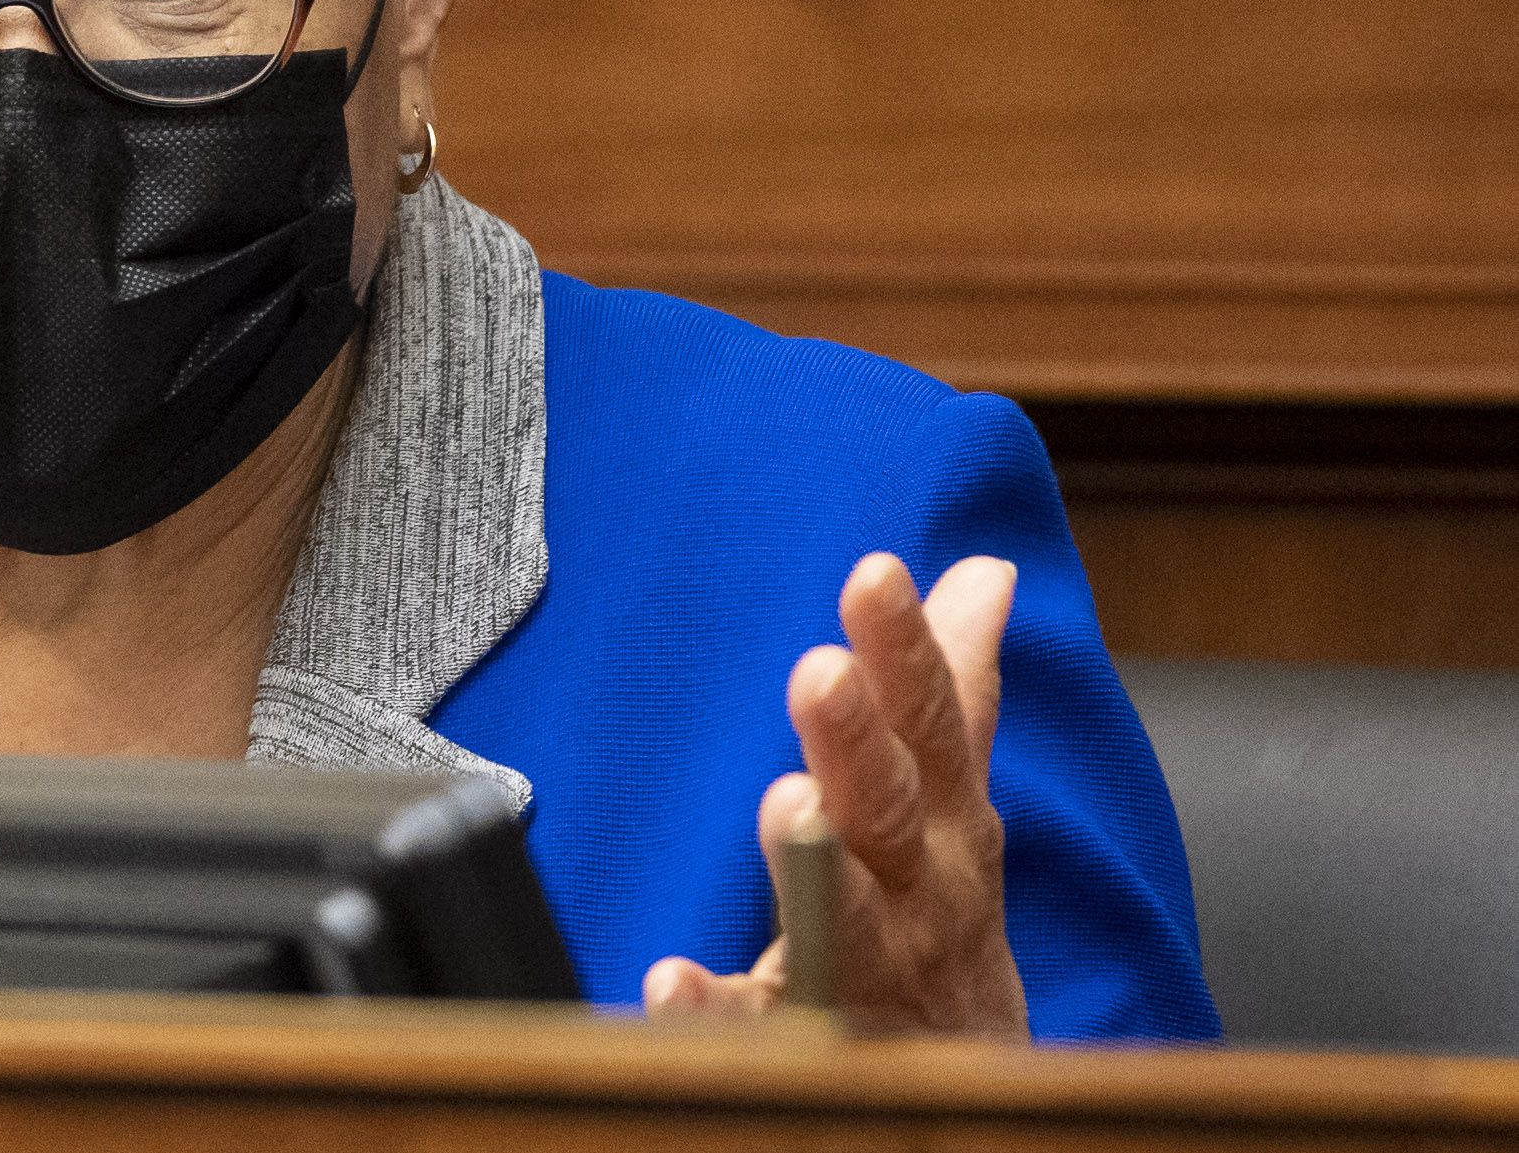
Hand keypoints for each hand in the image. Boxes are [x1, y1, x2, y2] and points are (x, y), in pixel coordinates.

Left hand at [644, 552, 1029, 1036]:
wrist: (966, 1081)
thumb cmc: (942, 919)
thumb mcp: (957, 805)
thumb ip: (955, 694)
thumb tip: (982, 571)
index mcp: (945, 824)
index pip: (931, 721)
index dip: (906, 649)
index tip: (874, 571)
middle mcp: (918, 893)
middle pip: (889, 807)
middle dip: (859, 740)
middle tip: (820, 672)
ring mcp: (871, 974)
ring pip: (846, 919)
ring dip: (816, 862)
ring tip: (787, 802)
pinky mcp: (813, 1046)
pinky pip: (759, 1030)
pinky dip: (715, 1009)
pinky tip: (670, 980)